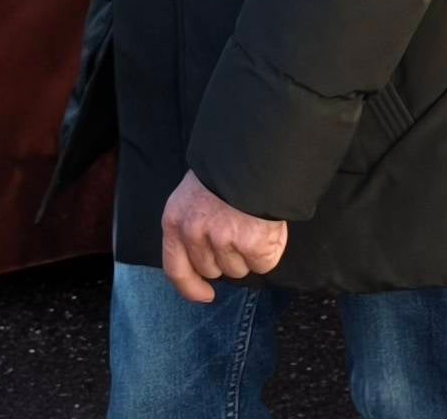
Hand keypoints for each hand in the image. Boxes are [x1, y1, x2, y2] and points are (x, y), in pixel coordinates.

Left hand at [159, 170, 287, 303]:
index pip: (176, 269)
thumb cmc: (226, 170)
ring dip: (250, 254)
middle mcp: (194, 234)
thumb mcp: (194, 195)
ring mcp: (223, 239)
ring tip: (255, 224)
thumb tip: (206, 263)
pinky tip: (270, 229)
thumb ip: (193, 226)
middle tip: (241, 233)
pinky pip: (263, 263)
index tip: (206, 295)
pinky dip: (270, 250)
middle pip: (213, 271)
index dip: (191, 288)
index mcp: (175, 221)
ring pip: (238, 270)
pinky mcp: (251, 243)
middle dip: (228, 259)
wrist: (255, 151)